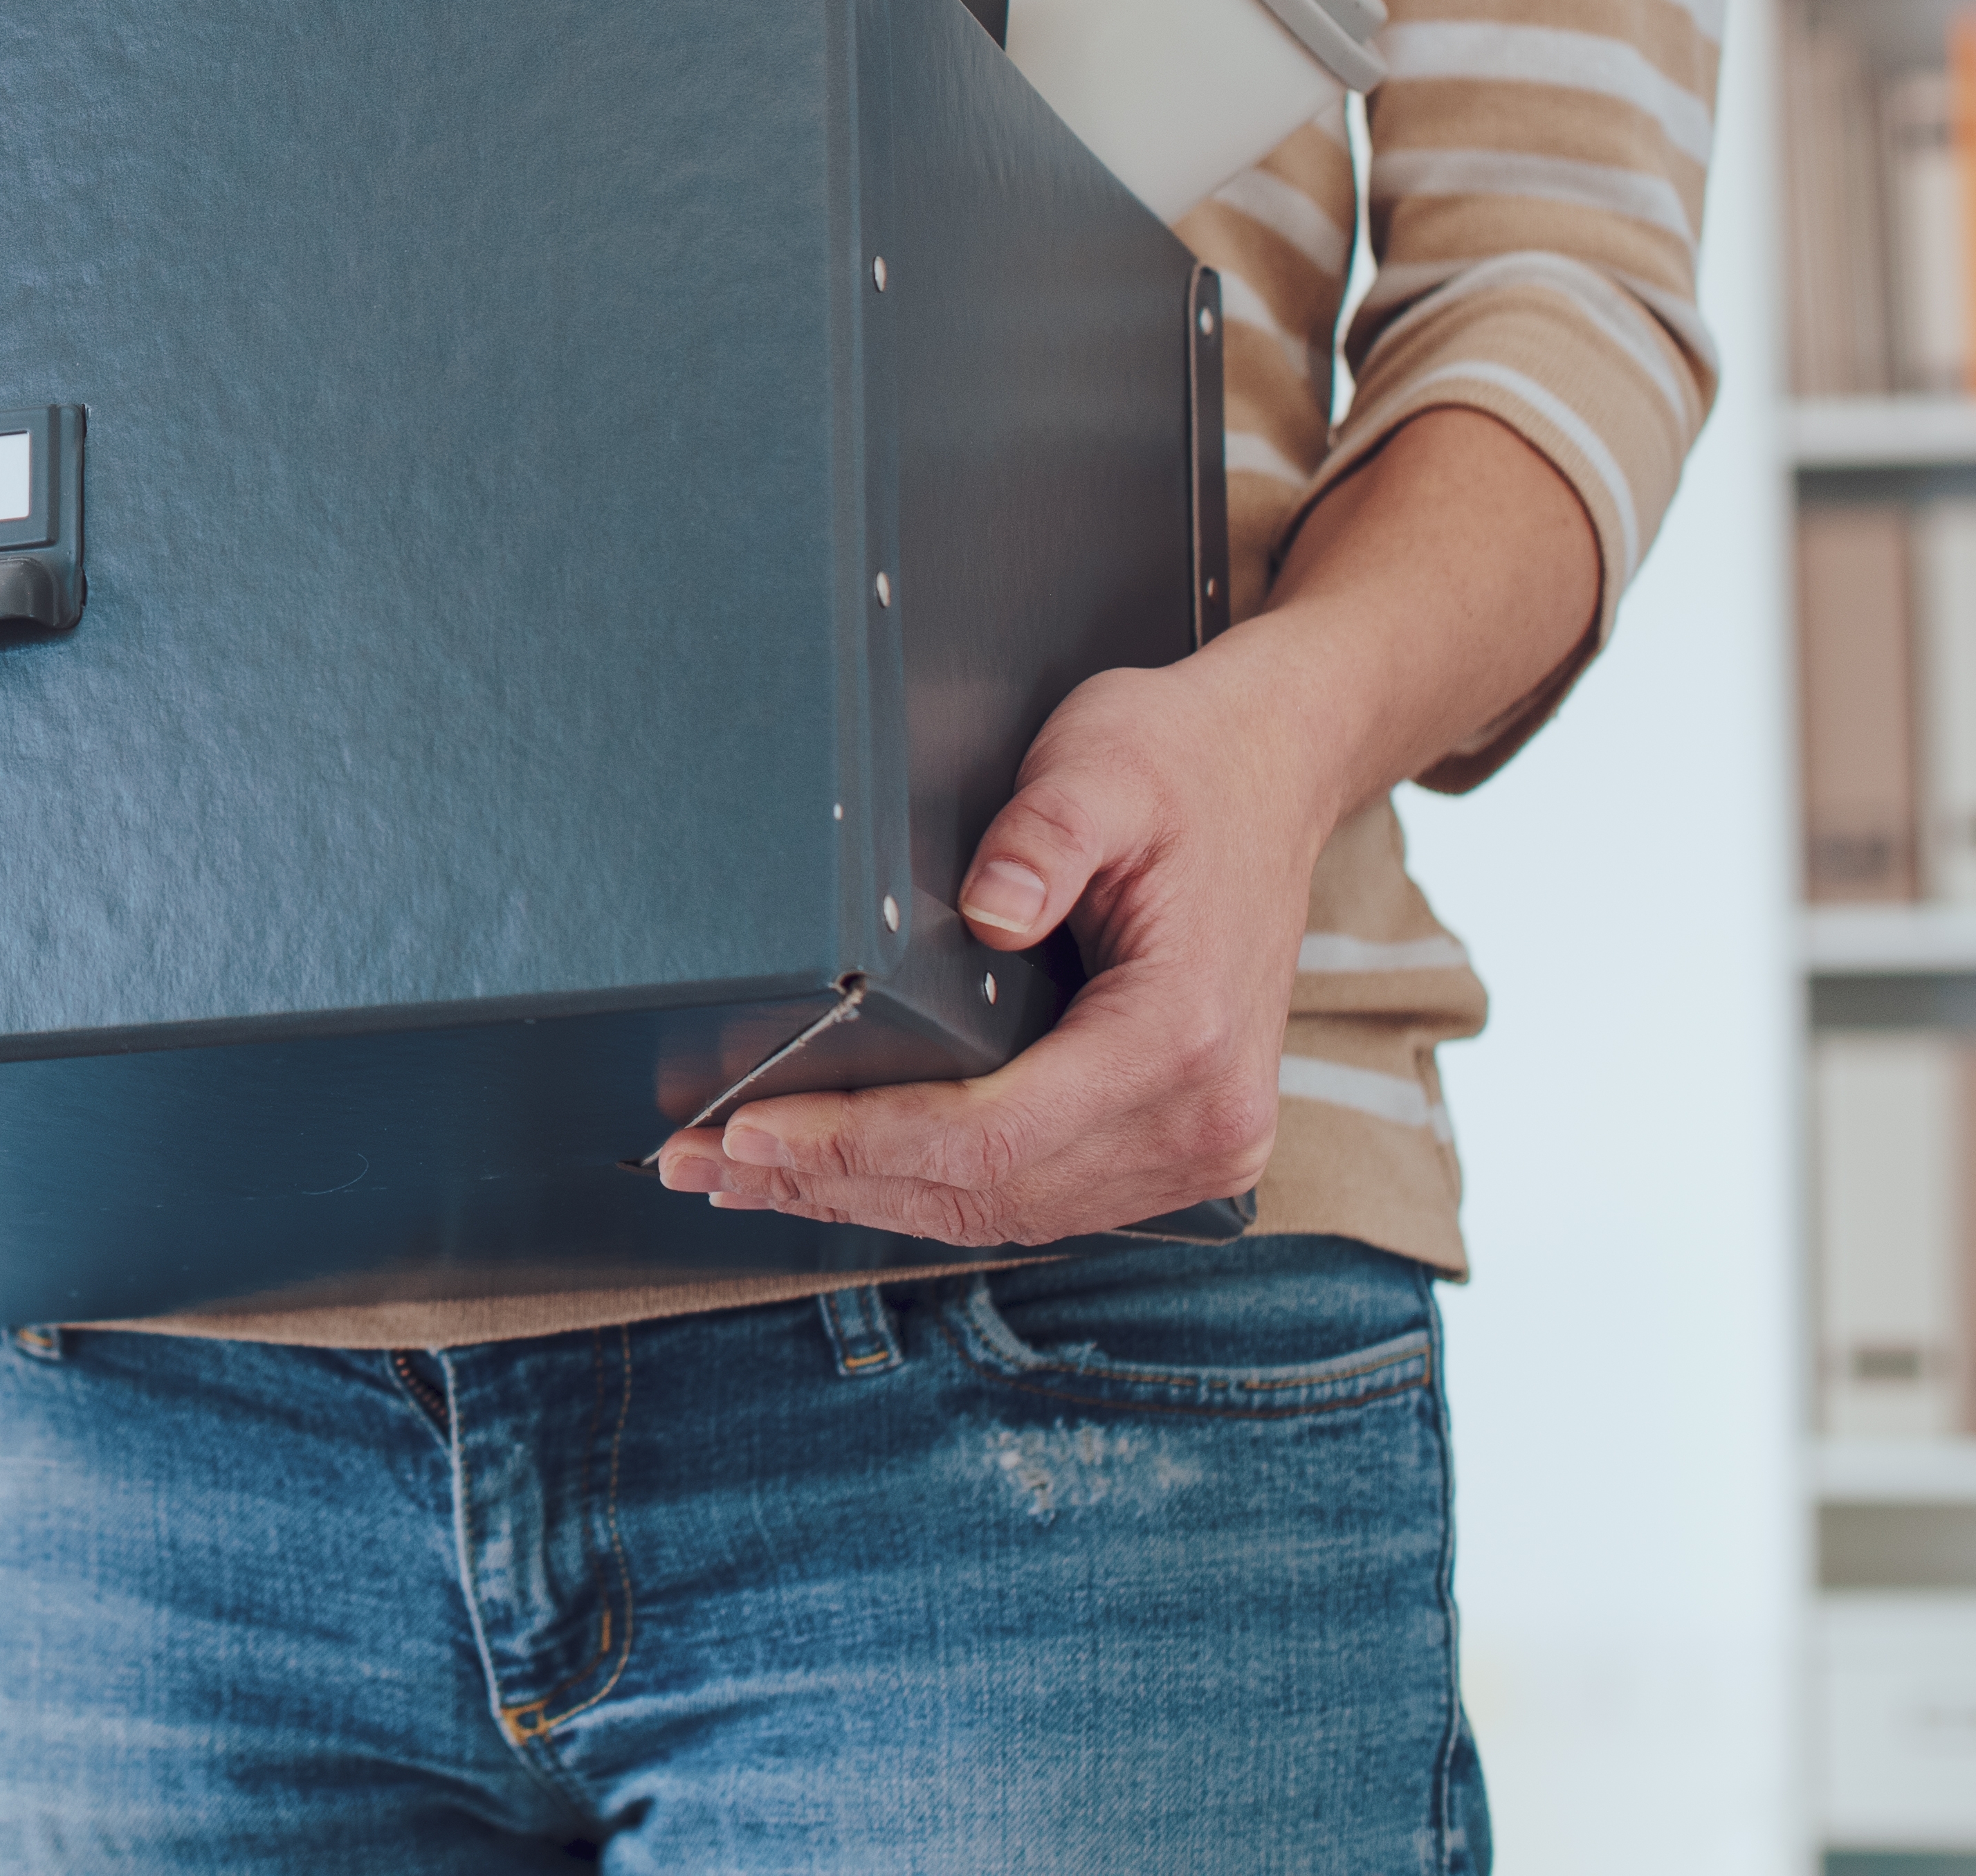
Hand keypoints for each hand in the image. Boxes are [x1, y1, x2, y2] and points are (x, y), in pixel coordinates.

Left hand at [654, 404, 1597, 1246]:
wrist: (1274, 771)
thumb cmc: (1186, 761)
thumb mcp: (1106, 764)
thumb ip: (1046, 835)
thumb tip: (990, 906)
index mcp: (1182, 1038)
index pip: (988, 1134)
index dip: (856, 1143)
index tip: (748, 1130)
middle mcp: (1204, 1121)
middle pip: (983, 1194)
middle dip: (832, 1183)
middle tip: (701, 1163)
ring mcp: (1200, 1148)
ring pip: (1003, 1214)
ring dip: (868, 1201)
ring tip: (745, 1180)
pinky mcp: (1176, 1146)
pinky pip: (1037, 1197)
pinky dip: (933, 1193)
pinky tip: (848, 1174)